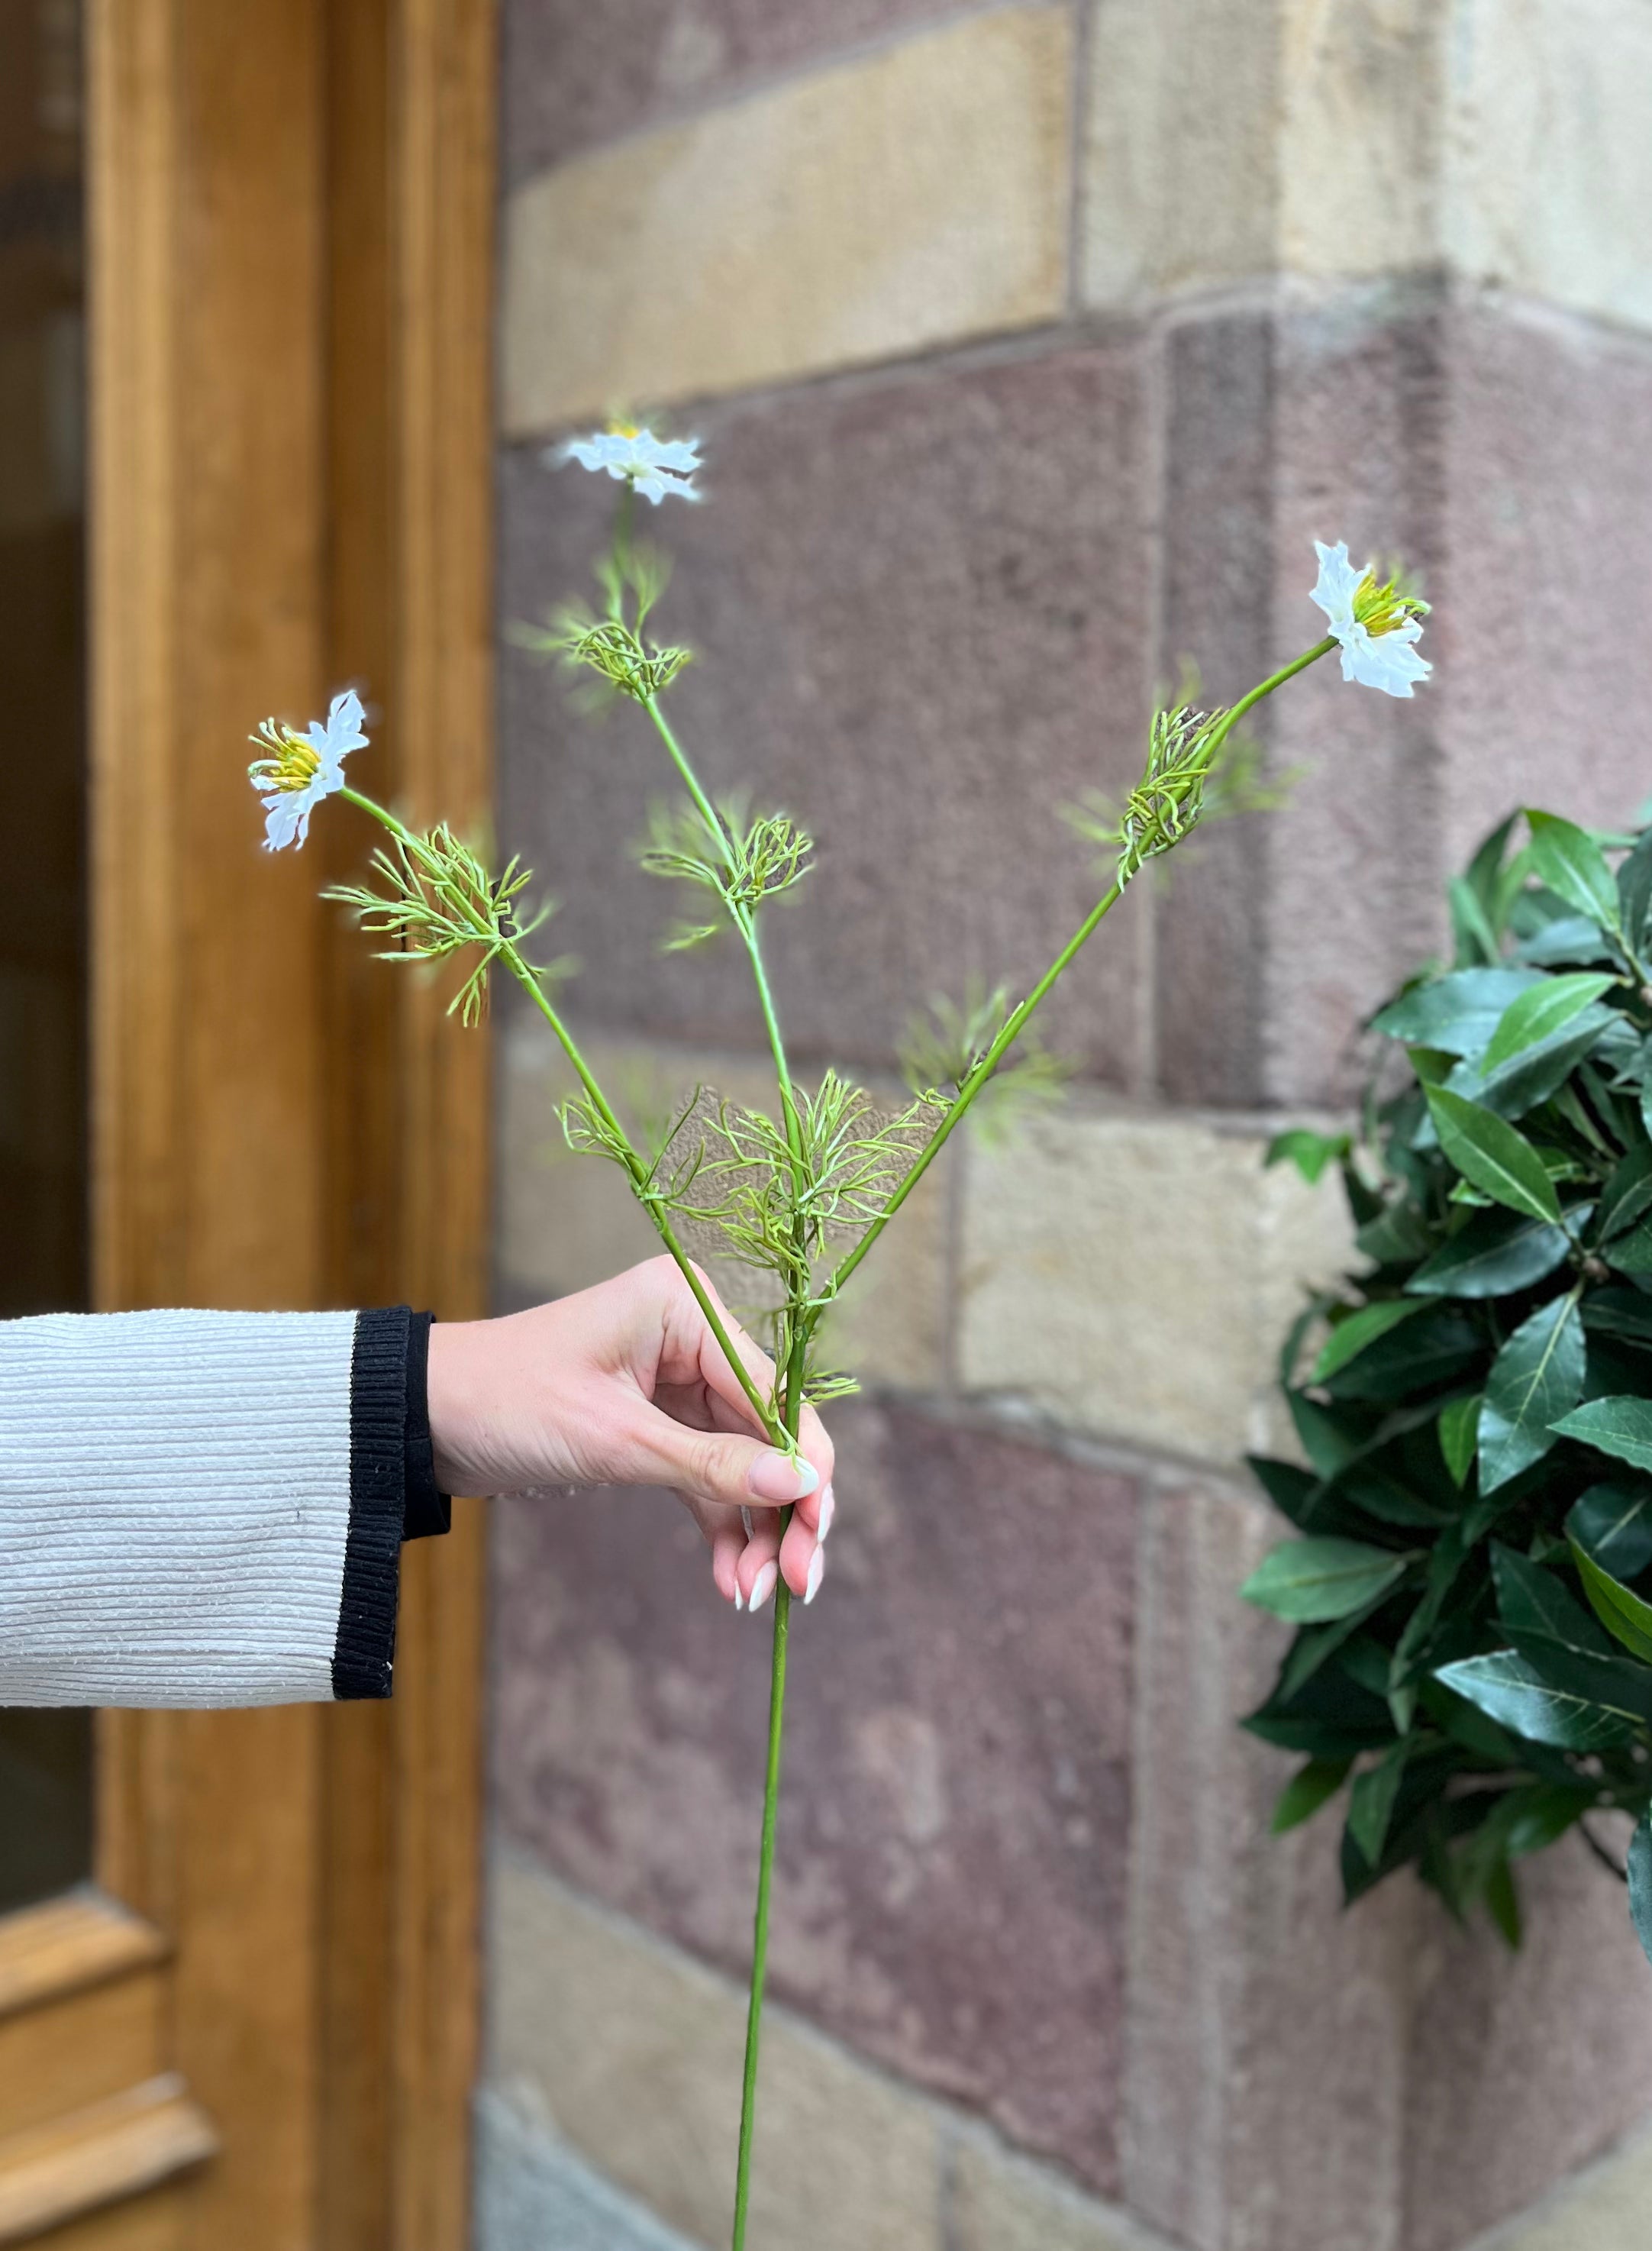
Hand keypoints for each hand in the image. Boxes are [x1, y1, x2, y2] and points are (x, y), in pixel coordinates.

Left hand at [425, 1256, 834, 1610]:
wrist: (424, 1420)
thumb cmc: (508, 1402)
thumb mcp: (614, 1439)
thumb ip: (711, 1465)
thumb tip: (801, 1486)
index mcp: (687, 1308)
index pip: (776, 1392)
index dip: (805, 1467)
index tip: (816, 1535)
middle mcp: (692, 1336)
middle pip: (768, 1431)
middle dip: (784, 1510)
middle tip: (798, 1583)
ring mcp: (676, 1380)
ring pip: (743, 1463)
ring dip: (754, 1530)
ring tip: (755, 1594)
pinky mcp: (655, 1422)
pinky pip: (706, 1477)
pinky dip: (720, 1526)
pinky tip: (731, 1579)